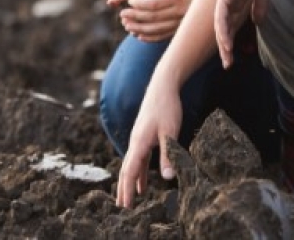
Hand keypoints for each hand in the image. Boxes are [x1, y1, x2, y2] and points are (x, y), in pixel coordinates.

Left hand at [106, 0, 203, 41]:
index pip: (154, 3)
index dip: (139, 4)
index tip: (129, 1)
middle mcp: (181, 11)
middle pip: (153, 17)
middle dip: (135, 16)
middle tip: (122, 14)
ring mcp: (182, 22)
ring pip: (157, 29)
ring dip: (139, 28)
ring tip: (126, 24)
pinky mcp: (182, 29)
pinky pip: (164, 36)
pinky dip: (150, 37)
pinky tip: (139, 35)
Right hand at [116, 76, 181, 207]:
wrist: (162, 86)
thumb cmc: (167, 107)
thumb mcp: (171, 132)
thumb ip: (168, 154)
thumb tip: (166, 178)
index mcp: (139, 142)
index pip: (129, 171)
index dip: (127, 189)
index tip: (126, 205)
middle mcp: (135, 142)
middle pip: (126, 170)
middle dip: (124, 190)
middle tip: (122, 208)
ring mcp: (138, 139)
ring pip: (131, 165)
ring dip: (130, 183)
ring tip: (129, 200)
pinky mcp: (144, 136)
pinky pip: (139, 159)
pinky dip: (139, 173)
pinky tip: (143, 184)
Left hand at [214, 0, 275, 67]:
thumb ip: (259, 6)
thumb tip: (258, 23)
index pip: (232, 23)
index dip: (232, 38)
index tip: (235, 54)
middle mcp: (227, 0)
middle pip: (223, 27)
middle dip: (225, 46)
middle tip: (228, 63)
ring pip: (220, 25)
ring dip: (224, 43)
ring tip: (227, 59)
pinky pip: (222, 17)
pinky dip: (223, 31)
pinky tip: (226, 44)